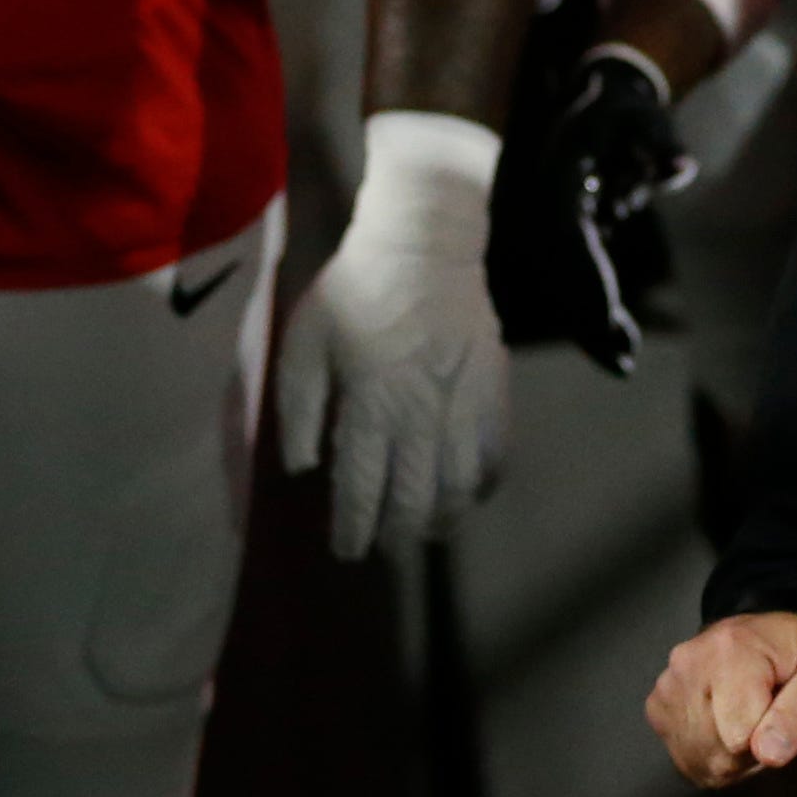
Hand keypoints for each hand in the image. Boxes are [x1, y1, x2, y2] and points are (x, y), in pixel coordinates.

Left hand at [277, 111, 509, 556]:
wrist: (426, 243)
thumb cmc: (353, 292)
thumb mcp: (302, 343)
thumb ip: (298, 409)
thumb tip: (306, 469)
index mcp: (370, 399)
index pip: (361, 485)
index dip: (353, 528)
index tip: (346, 551)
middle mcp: (421, 407)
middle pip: (416, 495)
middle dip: (399, 536)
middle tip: (385, 553)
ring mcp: (465, 397)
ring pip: (461, 481)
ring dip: (444, 517)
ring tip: (427, 533)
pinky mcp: (494, 384)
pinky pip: (497, 448)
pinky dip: (484, 481)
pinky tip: (468, 494)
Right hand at [490, 46, 693, 373]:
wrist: (600, 98)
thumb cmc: (627, 108)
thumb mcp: (646, 115)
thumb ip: (662, 141)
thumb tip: (682, 168)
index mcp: (559, 176)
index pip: (566, 236)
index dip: (585, 279)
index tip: (608, 318)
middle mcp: (545, 206)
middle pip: (562, 272)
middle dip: (588, 316)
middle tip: (623, 361)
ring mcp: (551, 224)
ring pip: (566, 285)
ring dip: (590, 326)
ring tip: (625, 364)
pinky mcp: (566, 237)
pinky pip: (577, 281)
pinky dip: (596, 311)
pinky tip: (622, 346)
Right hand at [648, 612, 796, 786]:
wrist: (774, 640)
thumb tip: (769, 753)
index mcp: (729, 649)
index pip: (740, 736)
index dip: (773, 737)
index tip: (786, 708)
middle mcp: (686, 665)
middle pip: (719, 753)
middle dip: (755, 750)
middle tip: (773, 713)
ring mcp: (666, 689)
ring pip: (703, 762)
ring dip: (736, 757)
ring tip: (754, 718)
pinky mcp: (658, 711)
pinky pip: (690, 762)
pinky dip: (716, 757)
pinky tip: (731, 727)